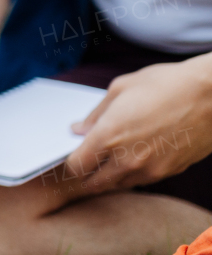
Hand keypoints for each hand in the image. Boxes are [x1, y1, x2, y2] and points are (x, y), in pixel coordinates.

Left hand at [64, 54, 211, 191]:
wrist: (211, 95)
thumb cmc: (164, 84)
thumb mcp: (120, 88)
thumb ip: (96, 114)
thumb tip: (79, 129)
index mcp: (109, 135)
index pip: (77, 165)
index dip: (71, 161)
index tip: (72, 153)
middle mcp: (127, 158)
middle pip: (95, 182)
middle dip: (87, 173)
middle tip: (86, 160)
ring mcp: (151, 169)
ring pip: (119, 184)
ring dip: (109, 176)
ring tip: (108, 158)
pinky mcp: (170, 172)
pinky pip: (142, 180)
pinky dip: (132, 174)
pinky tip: (133, 157)